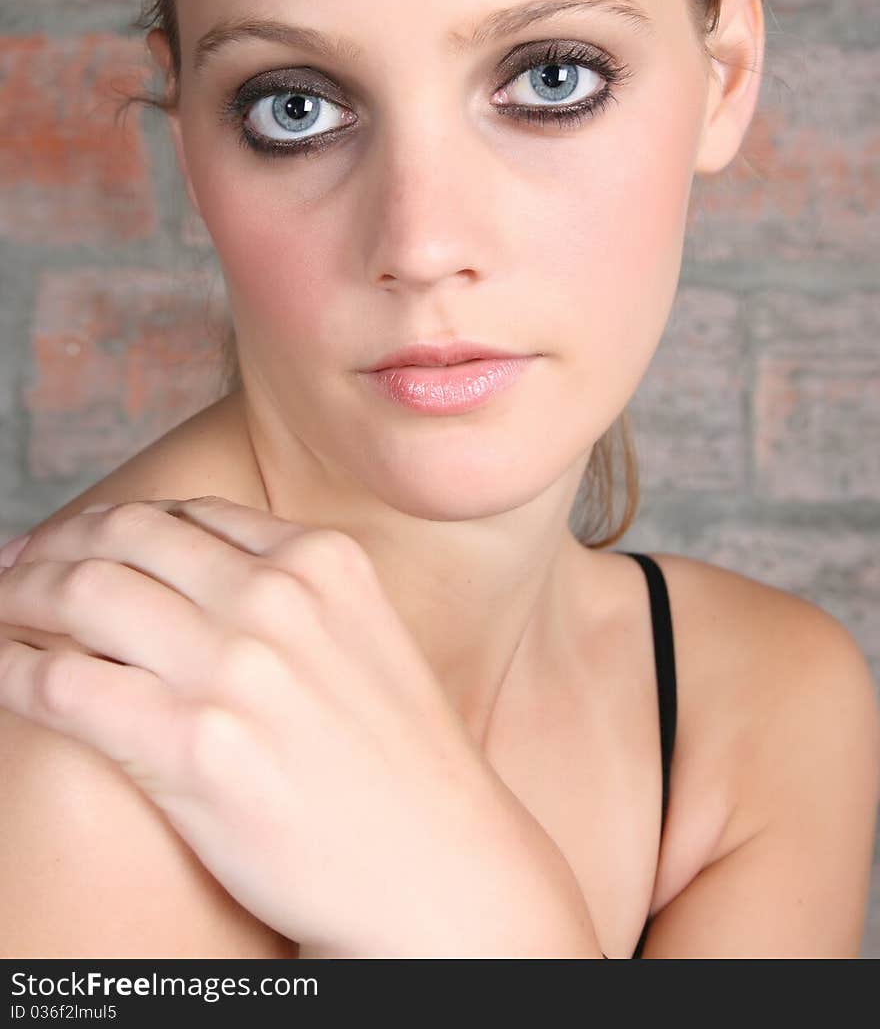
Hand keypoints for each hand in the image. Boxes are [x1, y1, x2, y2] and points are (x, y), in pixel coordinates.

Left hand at [0, 497, 595, 956]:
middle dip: (56, 546)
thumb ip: (292, 591)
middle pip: (126, 538)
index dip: (116, 523)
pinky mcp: (191, 748)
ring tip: (0, 609)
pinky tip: (3, 670)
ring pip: (84, 594)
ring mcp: (233, 668)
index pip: (186, 514)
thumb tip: (191, 573)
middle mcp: (276, 597)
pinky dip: (14, 668)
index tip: (78, 543)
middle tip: (17, 568)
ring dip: (21, 595)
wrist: (436, 871)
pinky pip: (65, 683)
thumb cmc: (398, 766)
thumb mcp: (364, 637)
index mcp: (321, 560)